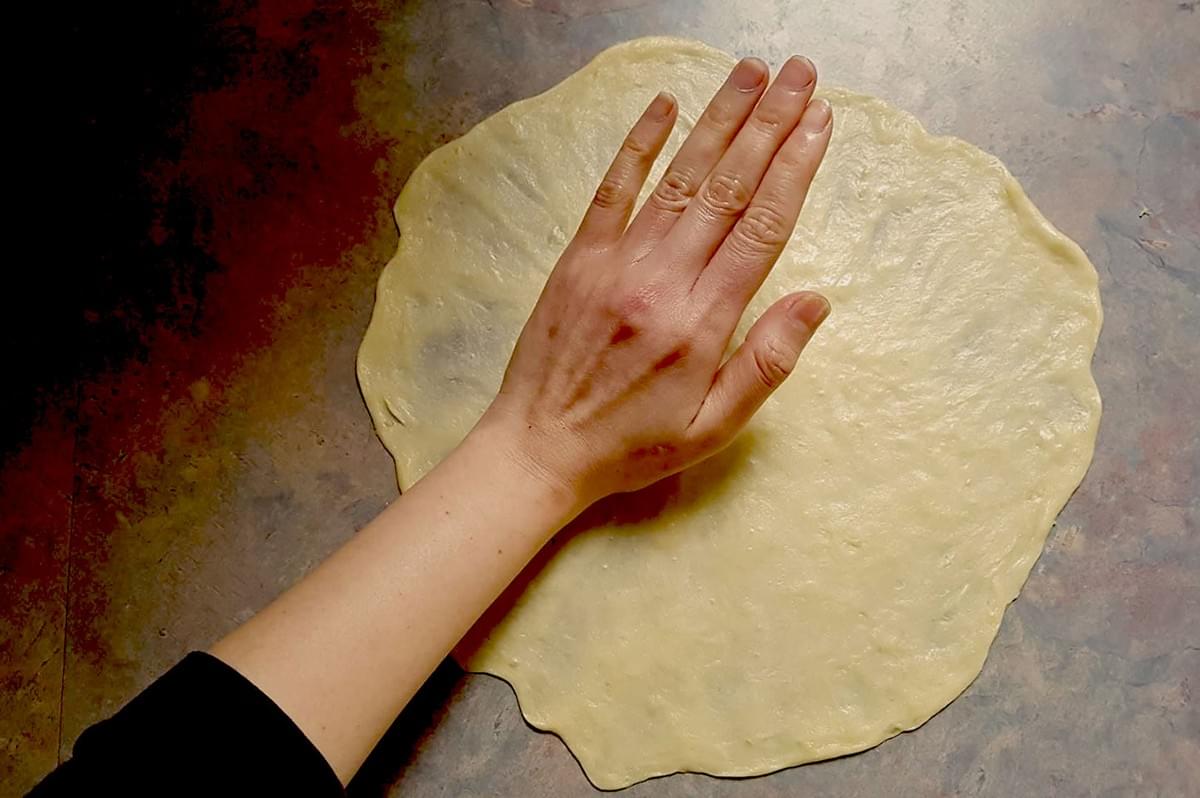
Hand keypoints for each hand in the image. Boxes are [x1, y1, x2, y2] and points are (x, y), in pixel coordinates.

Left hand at [478, 55, 832, 510]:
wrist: (538, 449)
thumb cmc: (632, 446)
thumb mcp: (713, 428)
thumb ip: (766, 363)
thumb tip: (816, 300)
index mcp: (702, 324)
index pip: (762, 229)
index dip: (795, 169)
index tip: (821, 122)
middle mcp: (662, 282)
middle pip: (728, 189)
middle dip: (769, 125)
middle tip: (801, 74)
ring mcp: (616, 264)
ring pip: (679, 179)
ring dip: (718, 121)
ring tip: (752, 72)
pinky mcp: (578, 259)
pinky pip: (612, 191)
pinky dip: (639, 145)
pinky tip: (664, 104)